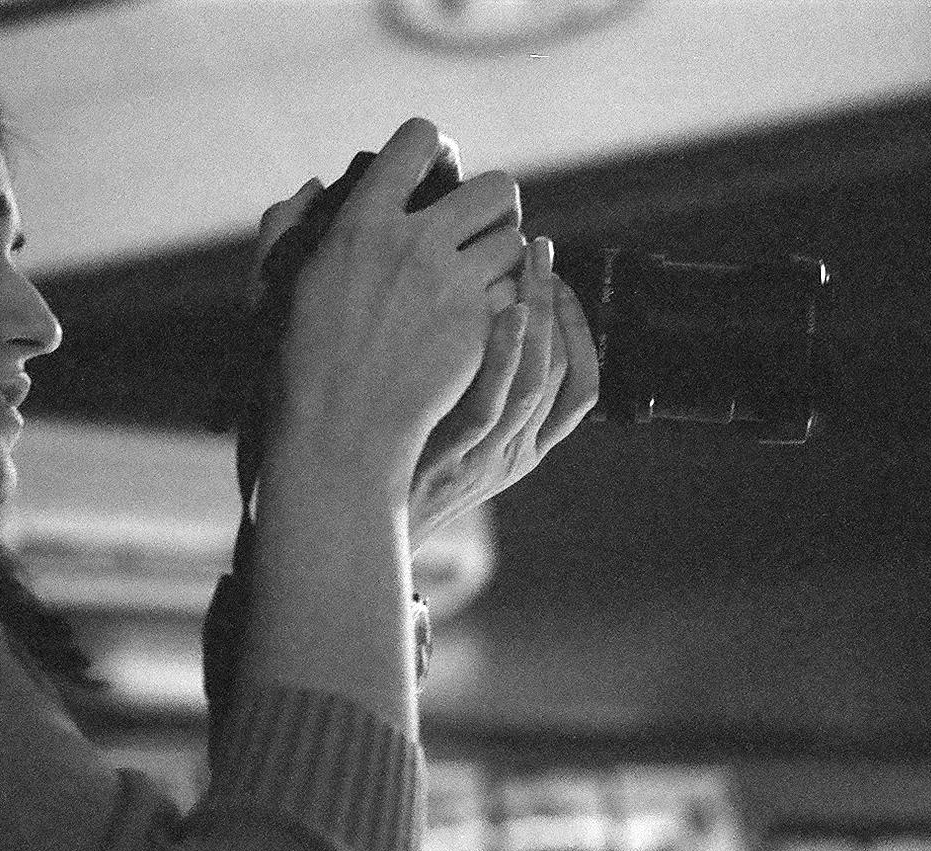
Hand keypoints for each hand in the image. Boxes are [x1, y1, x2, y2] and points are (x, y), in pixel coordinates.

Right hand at [266, 118, 527, 494]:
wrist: (340, 433)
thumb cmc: (299, 366)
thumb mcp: (275, 285)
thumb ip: (287, 225)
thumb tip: (313, 186)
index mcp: (361, 223)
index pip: (416, 139)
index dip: (432, 147)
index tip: (437, 167)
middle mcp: (413, 243)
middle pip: (494, 187)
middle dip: (493, 206)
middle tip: (480, 230)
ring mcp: (453, 285)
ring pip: (517, 240)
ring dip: (506, 257)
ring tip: (486, 279)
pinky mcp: (481, 325)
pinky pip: (519, 291)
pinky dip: (510, 302)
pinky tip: (489, 320)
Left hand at [407, 238, 598, 550]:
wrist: (349, 520)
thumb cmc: (390, 465)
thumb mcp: (445, 429)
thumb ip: (468, 383)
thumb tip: (480, 310)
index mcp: (526, 450)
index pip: (581, 382)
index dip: (577, 327)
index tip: (556, 279)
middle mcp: (516, 454)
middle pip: (563, 371)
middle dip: (559, 304)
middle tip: (542, 249)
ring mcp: (486, 457)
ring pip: (538, 381)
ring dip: (541, 314)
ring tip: (528, 261)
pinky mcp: (451, 457)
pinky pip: (493, 404)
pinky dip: (506, 354)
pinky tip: (504, 309)